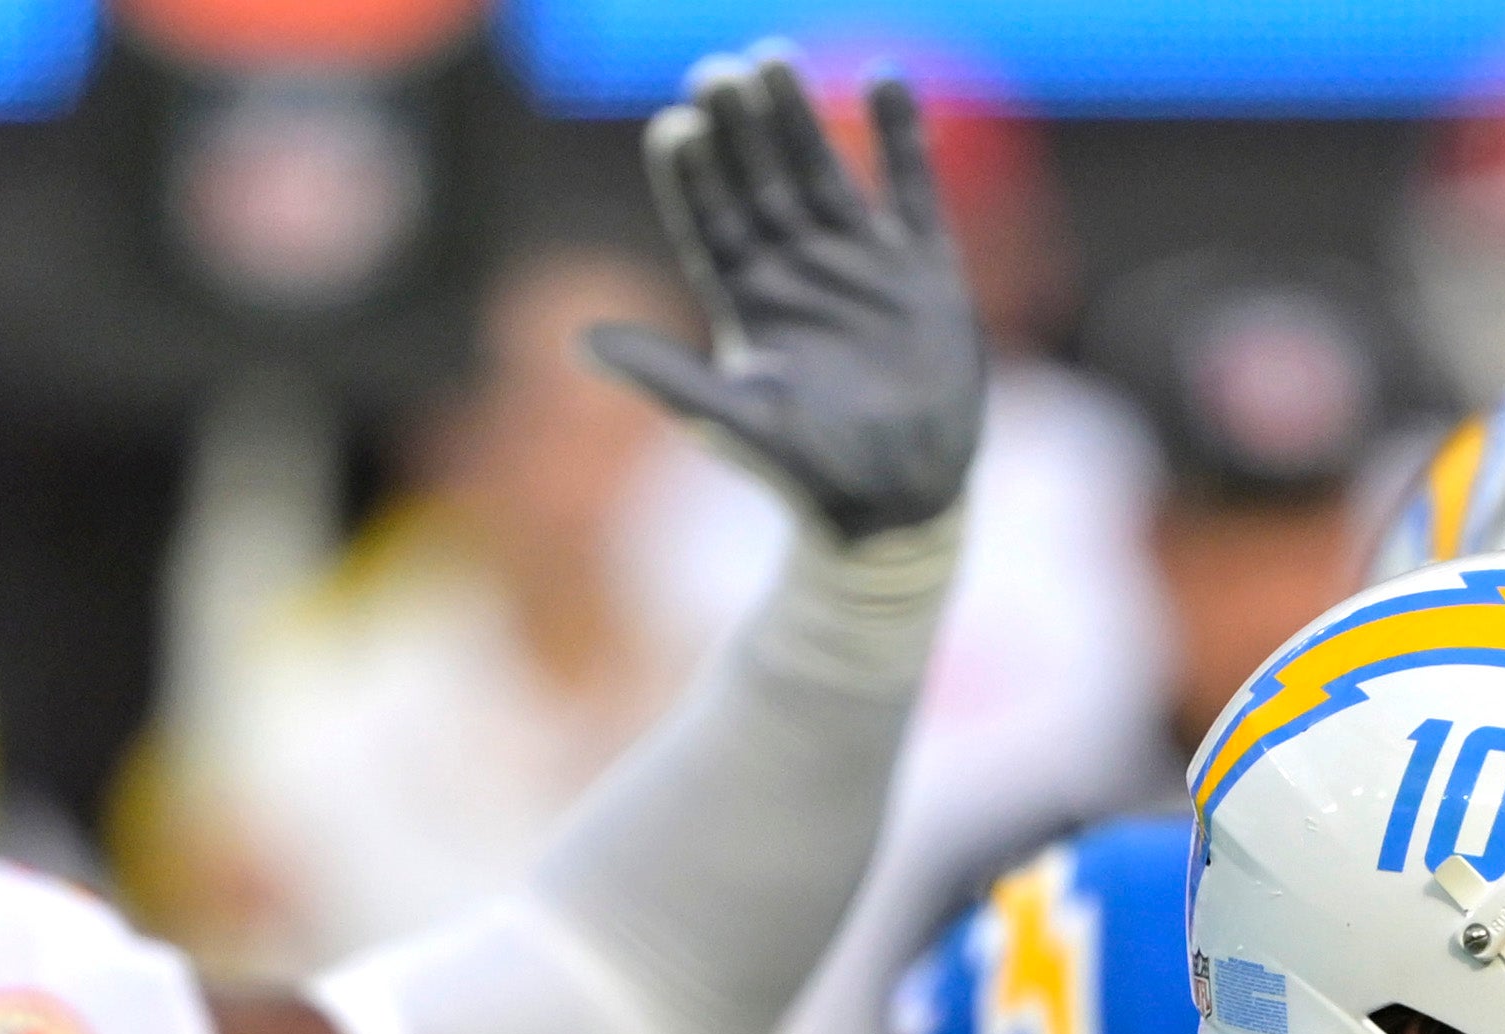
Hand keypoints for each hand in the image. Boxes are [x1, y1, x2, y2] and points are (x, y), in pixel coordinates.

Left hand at [581, 50, 986, 546]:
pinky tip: (886, 80)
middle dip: (738, 128)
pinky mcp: (924, 264)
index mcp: (746, 299)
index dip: (692, 175)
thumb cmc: (807, 471)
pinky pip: (912, 185)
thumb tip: (580, 343)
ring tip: (775, 60)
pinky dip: (901, 135)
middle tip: (715, 71)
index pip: (710, 219)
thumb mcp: (729, 420)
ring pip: (823, 168)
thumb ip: (664, 374)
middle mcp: (798, 267)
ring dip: (800, 116)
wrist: (899, 501)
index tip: (674, 127)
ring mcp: (861, 259)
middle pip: (760, 179)